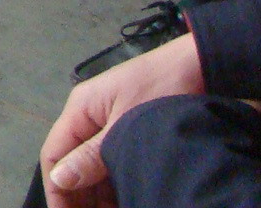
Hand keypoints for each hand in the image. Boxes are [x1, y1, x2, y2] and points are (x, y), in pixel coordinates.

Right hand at [41, 31, 204, 205]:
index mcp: (82, 109)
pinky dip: (120, 185)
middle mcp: (92, 117)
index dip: (57, 189)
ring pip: (97, 167)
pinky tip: (129, 201)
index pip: (54, 154)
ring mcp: (113, 124)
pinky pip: (117, 163)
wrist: (206, 66)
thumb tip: (59, 178)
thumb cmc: (165, 89)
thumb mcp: (128, 126)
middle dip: (80, 196)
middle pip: (74, 163)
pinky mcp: (134, 131)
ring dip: (101, 194)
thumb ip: (93, 155)